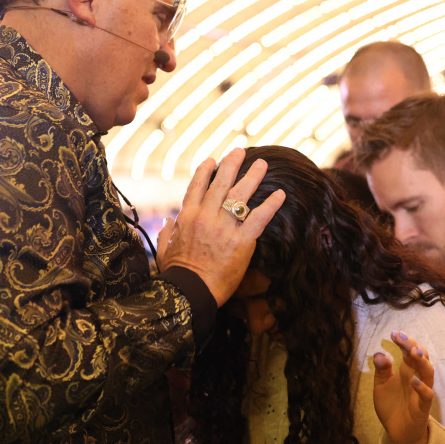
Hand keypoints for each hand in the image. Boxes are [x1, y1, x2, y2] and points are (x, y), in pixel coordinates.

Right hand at [158, 148, 285, 304]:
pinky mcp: (241, 241)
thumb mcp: (164, 251)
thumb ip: (166, 234)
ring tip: (262, 164)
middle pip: (221, 183)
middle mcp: (206, 216)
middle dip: (232, 164)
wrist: (190, 292)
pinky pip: (259, 218)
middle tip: (241, 151)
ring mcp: (224, 227)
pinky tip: (280, 194)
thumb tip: (166, 223)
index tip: (213, 160)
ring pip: (240, 194)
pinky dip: (270, 205)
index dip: (205, 170)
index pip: (197, 186)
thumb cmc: (176, 275)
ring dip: (252, 176)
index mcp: (187, 217)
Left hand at [372, 331, 435, 443]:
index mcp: (407, 371)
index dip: (404, 342)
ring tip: (413, 351)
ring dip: (422, 361)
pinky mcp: (422, 407)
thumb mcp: (381, 386)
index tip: (393, 333)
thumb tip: (379, 353)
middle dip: (412, 345)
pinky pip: (427, 395)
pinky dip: (421, 387)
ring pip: (428, 372)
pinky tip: (413, 380)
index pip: (410, 351)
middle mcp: (417, 378)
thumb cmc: (392, 407)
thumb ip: (381, 370)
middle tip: (400, 337)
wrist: (398, 433)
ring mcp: (421, 391)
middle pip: (421, 357)